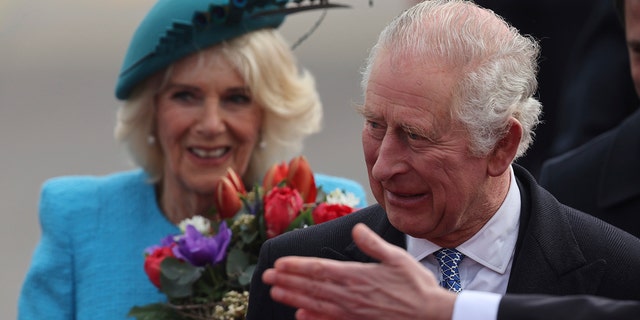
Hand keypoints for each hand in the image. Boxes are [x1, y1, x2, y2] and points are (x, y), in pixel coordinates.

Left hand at [262, 223, 456, 319]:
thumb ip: (373, 244)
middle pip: (312, 286)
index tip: (279, 263)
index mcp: (358, 275)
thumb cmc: (416, 286)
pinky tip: (300, 317)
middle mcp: (351, 294)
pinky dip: (313, 319)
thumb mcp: (397, 258)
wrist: (431, 315)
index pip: (319, 269)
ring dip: (294, 297)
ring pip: (316, 303)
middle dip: (288, 280)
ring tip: (275, 292)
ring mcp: (353, 312)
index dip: (297, 266)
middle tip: (266, 277)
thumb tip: (355, 229)